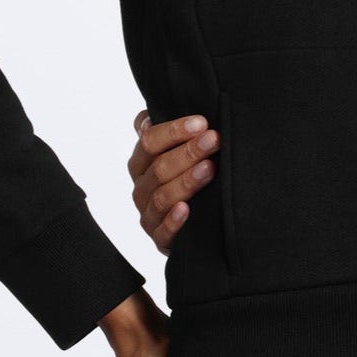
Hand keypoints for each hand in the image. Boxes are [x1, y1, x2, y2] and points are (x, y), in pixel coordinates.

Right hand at [128, 107, 216, 247]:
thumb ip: (166, 134)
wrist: (200, 227)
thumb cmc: (190, 180)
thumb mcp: (179, 153)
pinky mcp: (160, 240)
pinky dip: (174, 220)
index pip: (149, 142)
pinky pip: (163, 232)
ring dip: (186, 181)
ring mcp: (149, 215)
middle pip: (158, 167)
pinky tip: (188, 210)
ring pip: (162, 196)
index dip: (173, 131)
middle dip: (187, 151)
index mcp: (142, 163)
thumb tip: (148, 115)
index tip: (201, 122)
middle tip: (214, 139)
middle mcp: (142, 188)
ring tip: (210, 169)